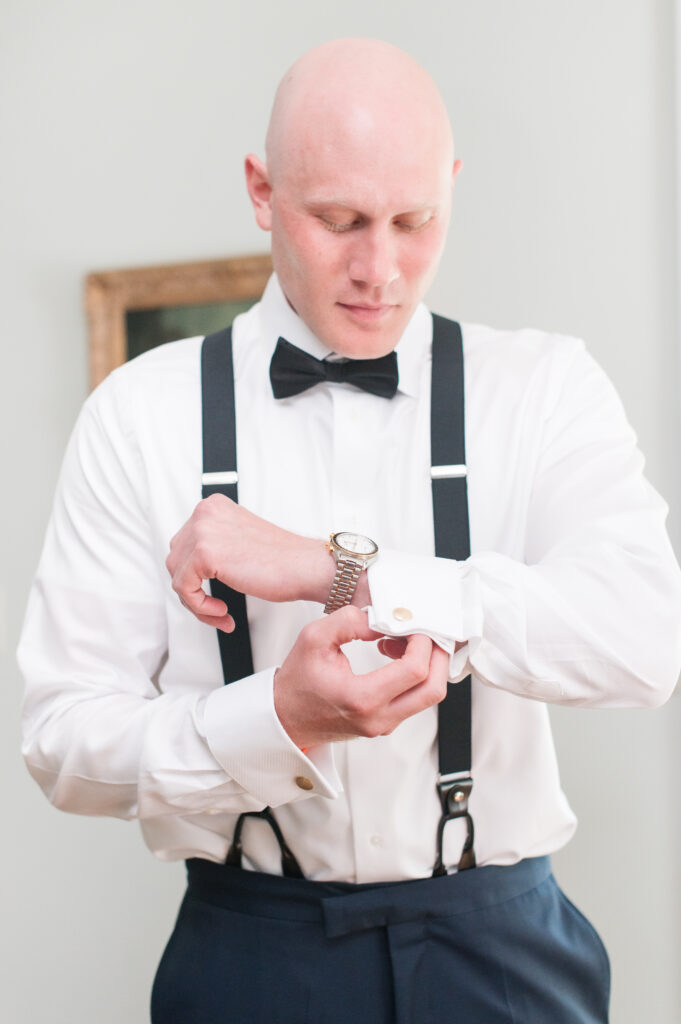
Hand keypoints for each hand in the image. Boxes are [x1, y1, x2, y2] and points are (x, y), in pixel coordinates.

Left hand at [166, 494, 332, 630]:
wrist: (305, 566)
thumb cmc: (281, 560)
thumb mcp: (237, 539)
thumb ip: (213, 543)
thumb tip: (188, 567)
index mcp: (213, 506)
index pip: (183, 545)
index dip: (195, 576)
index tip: (214, 592)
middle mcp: (205, 512)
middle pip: (176, 560)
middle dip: (194, 589)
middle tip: (216, 608)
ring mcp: (203, 530)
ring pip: (177, 577)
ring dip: (197, 603)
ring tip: (221, 613)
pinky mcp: (204, 553)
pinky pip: (184, 589)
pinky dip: (200, 607)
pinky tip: (223, 612)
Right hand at [273, 605, 450, 747]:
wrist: (286, 716)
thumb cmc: (298, 680)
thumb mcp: (313, 638)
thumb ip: (347, 621)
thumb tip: (380, 619)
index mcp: (362, 699)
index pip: (415, 671)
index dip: (422, 642)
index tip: (411, 625)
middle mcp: (379, 718)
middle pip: (434, 689)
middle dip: (437, 655)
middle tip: (425, 631)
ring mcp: (385, 724)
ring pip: (429, 696)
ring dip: (427, 664)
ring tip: (402, 640)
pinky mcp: (387, 723)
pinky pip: (416, 699)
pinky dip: (416, 674)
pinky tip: (395, 653)